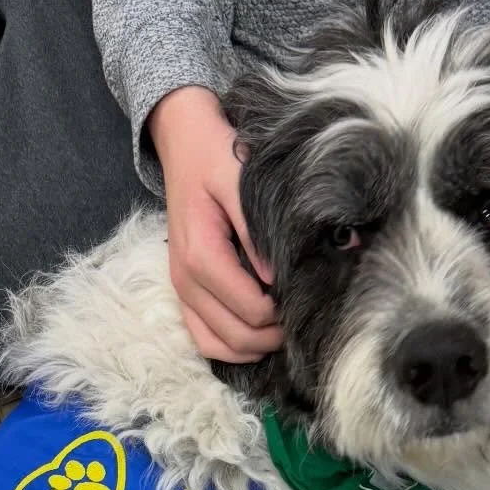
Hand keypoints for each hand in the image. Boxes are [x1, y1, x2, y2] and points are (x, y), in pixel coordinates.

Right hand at [148, 86, 279, 362]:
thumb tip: (278, 279)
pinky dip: (231, 345)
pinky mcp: (183, 292)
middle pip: (237, 337)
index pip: (251, 311)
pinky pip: (203, 339)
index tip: (308, 295)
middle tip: (303, 316)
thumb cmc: (215, 157)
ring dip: (253, 347)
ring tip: (283, 328)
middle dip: (274, 336)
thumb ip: (257, 231)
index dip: (283, 315)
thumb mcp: (239, 180)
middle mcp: (186, 280)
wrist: (183, 142)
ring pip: (217, 346)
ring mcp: (181, 290)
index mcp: (201, 255)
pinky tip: (258, 333)